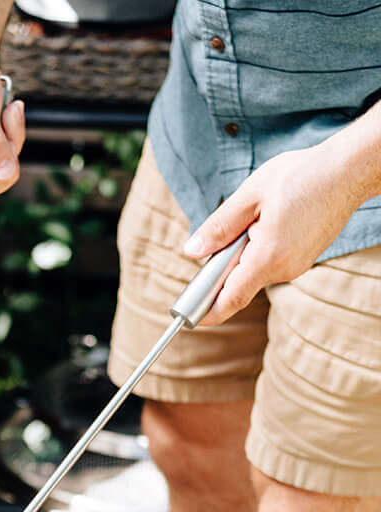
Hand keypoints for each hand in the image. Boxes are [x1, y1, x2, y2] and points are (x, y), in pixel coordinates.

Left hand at [184, 139, 369, 324]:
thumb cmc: (303, 175)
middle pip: (239, 285)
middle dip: (222, 269)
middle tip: (221, 238)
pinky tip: (269, 221)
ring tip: (255, 218)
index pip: (230, 300)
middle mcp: (284, 269)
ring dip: (243, 255)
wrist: (350, 168)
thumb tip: (191, 252)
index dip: (206, 311)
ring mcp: (296, 265)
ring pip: (254, 272)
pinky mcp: (303, 258)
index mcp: (268, 257)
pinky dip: (259, 250)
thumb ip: (219, 227)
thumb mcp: (250, 196)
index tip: (186, 318)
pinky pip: (270, 262)